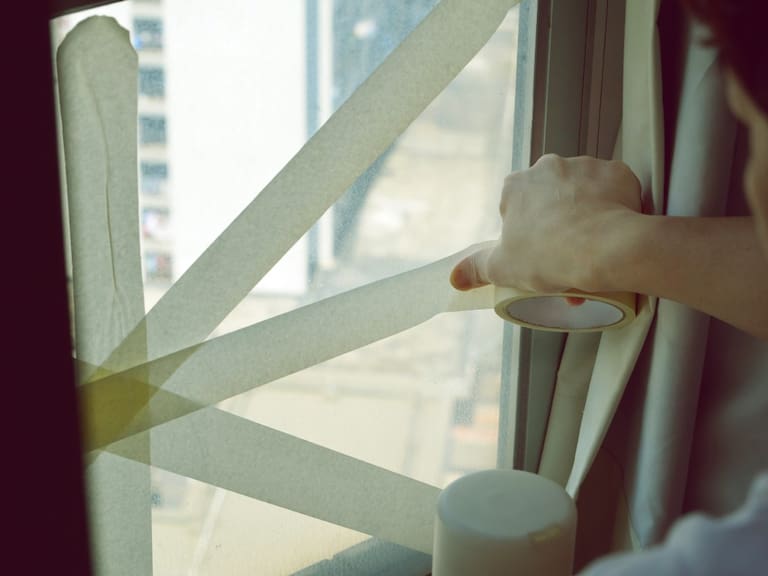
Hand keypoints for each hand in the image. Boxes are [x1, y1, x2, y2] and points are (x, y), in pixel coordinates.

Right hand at [450, 154, 642, 293]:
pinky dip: (614, 206)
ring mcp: (584, 166)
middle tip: (567, 256)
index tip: (538, 254)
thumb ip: (476, 269)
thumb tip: (455, 277)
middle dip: (556, 223)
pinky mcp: (616, 172)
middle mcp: (548, 167)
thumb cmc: (550, 256)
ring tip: (593, 248)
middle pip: (550, 198)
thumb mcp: (503, 268)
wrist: (606, 249)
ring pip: (582, 192)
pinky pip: (613, 189)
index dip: (526, 234)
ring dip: (585, 214)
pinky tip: (614, 230)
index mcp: (516, 186)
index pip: (516, 208)